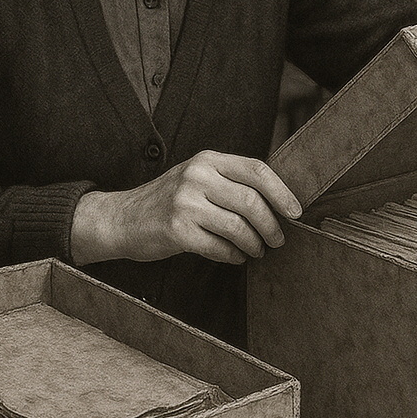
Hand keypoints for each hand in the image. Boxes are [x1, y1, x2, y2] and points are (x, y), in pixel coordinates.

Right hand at [71, 150, 301, 265]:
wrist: (121, 218)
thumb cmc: (167, 201)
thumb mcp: (196, 177)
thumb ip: (230, 182)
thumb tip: (277, 202)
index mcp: (207, 160)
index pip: (257, 170)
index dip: (282, 192)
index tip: (296, 212)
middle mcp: (197, 176)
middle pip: (252, 201)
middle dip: (272, 226)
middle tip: (277, 240)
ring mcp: (185, 203)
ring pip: (239, 227)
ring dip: (255, 244)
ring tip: (257, 250)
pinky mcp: (177, 230)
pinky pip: (220, 247)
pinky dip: (234, 256)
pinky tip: (236, 257)